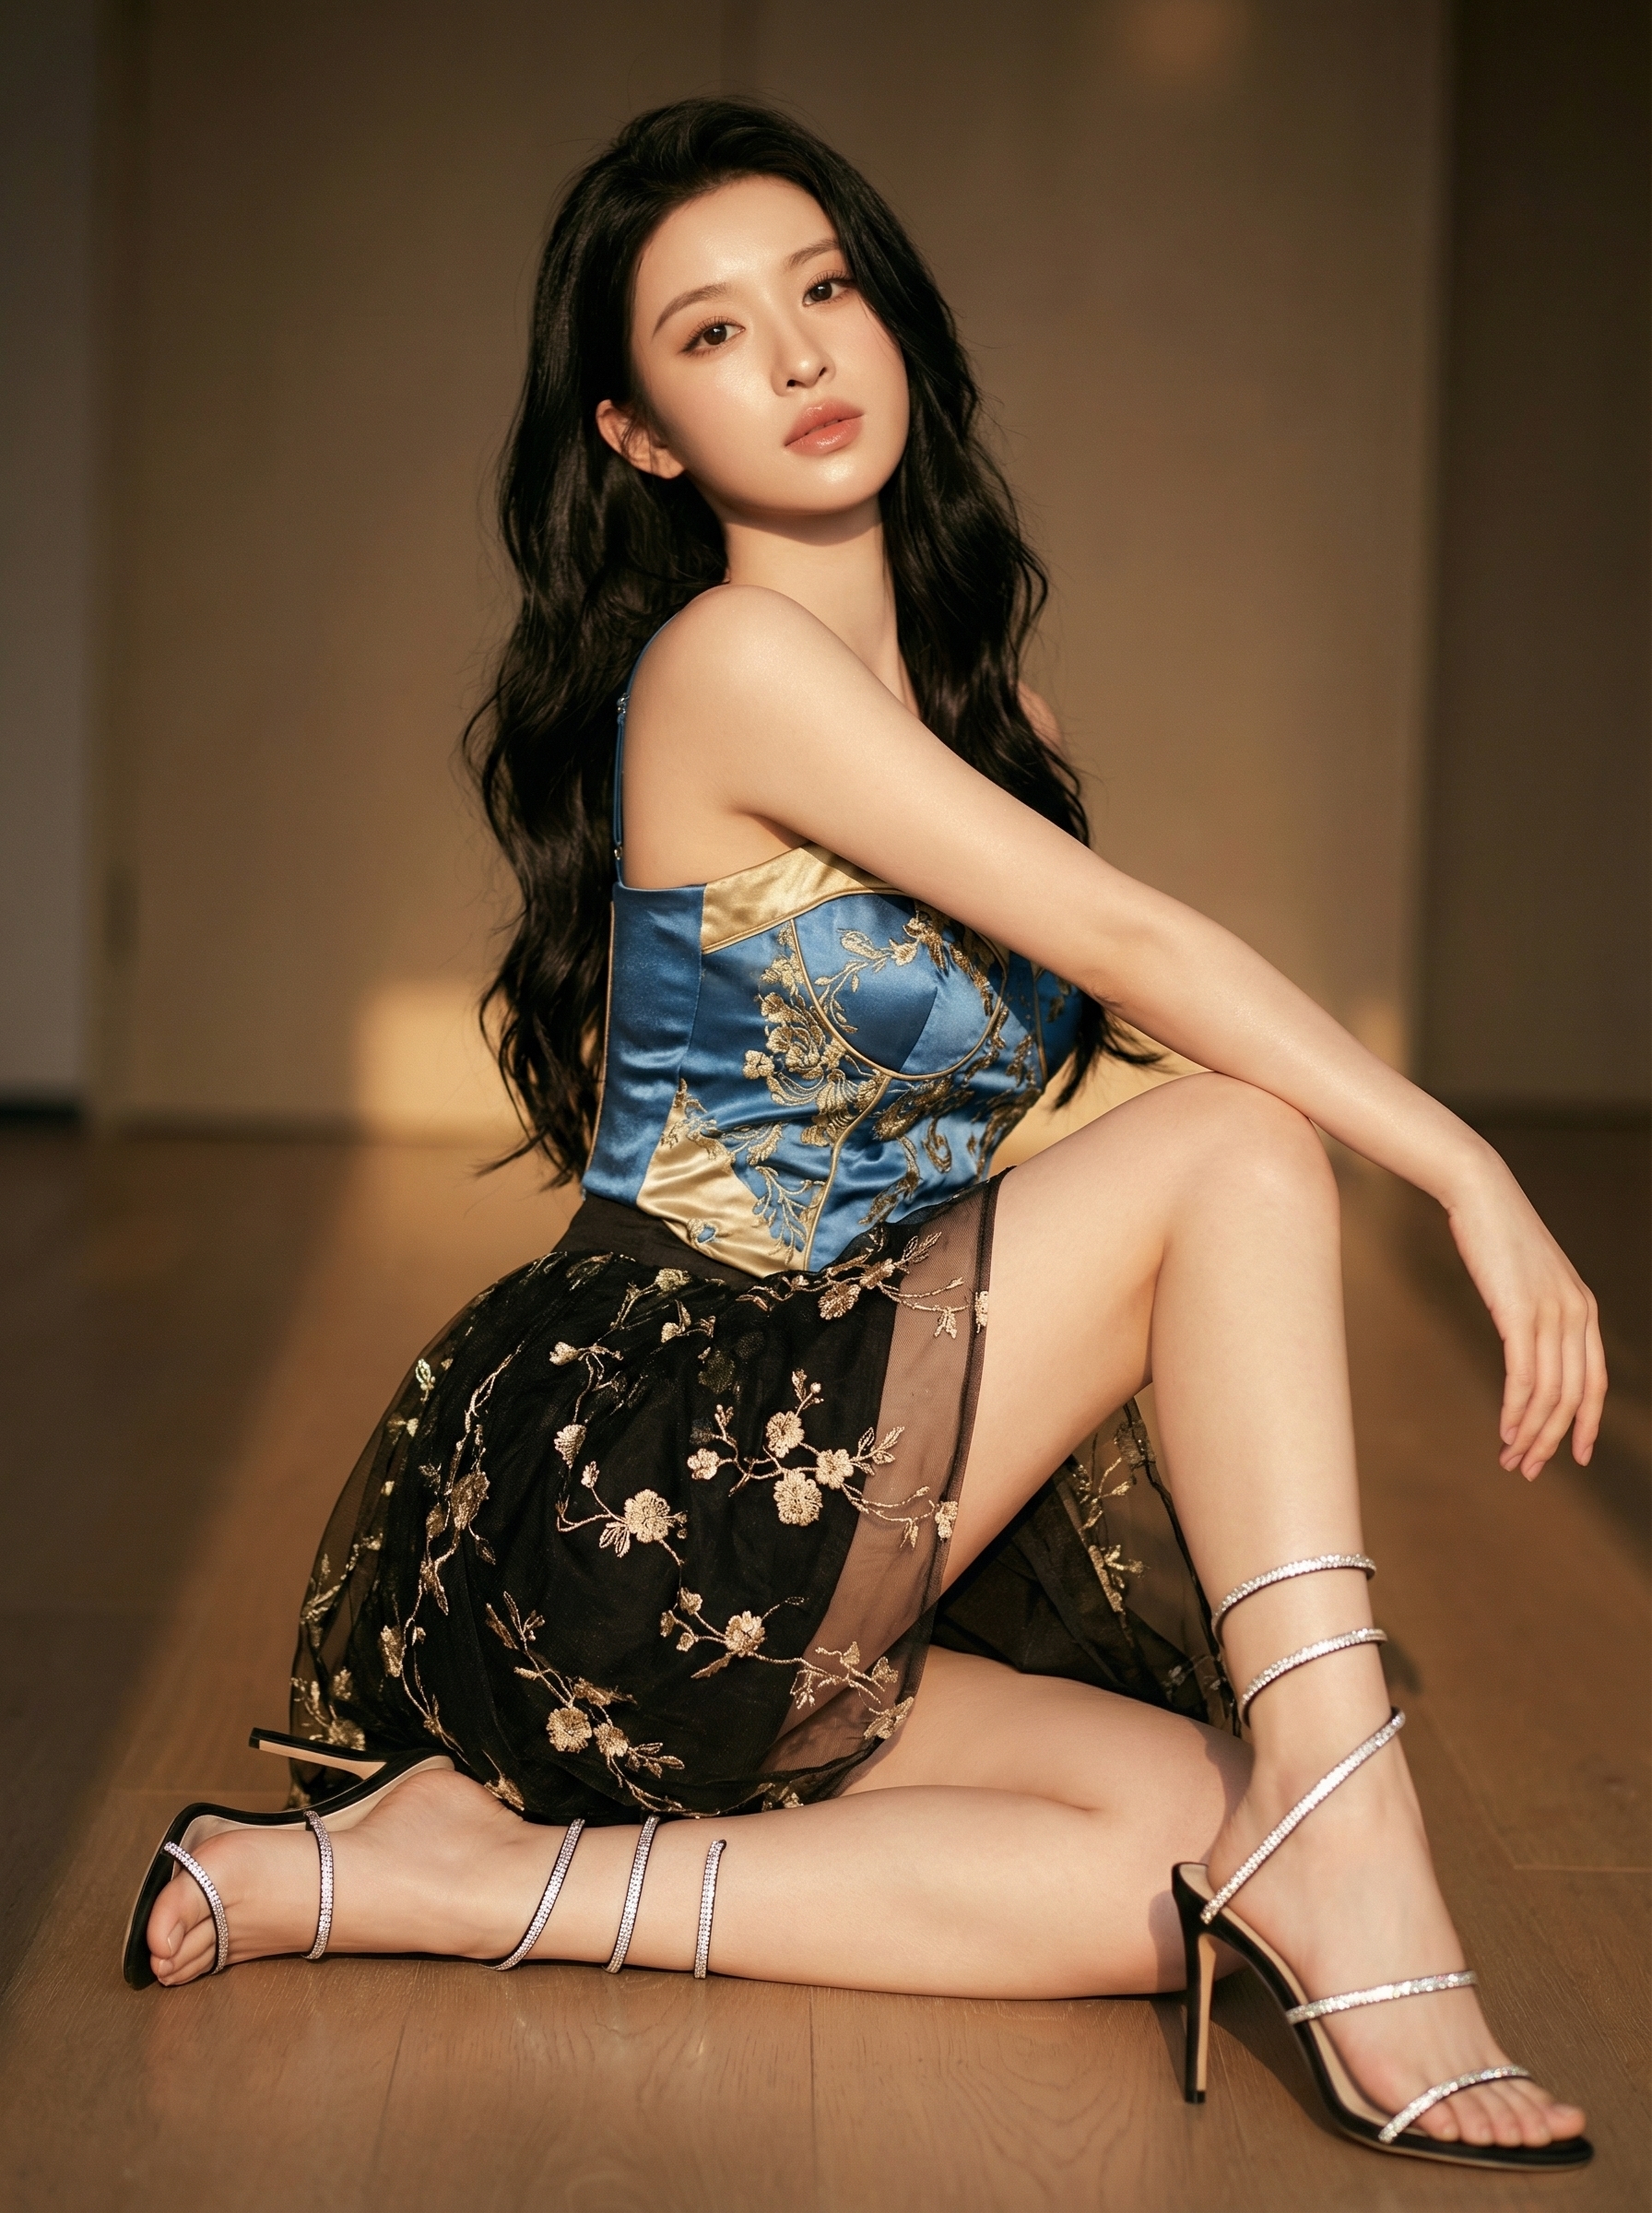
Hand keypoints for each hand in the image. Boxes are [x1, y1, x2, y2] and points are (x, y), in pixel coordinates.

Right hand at [1444, 1156, 1607, 1478]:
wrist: (1481, 1193)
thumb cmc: (1497, 1233)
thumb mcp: (1530, 1277)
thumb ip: (1539, 1310)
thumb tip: (1527, 1342)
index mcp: (1584, 1309)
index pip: (1595, 1382)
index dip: (1586, 1424)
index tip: (1575, 1456)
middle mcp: (1577, 1315)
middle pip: (1573, 1397)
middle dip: (1552, 1440)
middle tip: (1529, 1468)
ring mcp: (1551, 1314)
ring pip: (1549, 1394)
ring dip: (1530, 1433)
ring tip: (1511, 1457)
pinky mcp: (1520, 1313)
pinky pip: (1524, 1376)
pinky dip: (1515, 1409)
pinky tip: (1504, 1427)